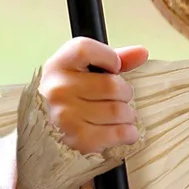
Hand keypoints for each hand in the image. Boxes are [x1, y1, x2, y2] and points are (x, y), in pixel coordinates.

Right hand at [40, 38, 149, 155]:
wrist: (46, 132)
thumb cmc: (70, 97)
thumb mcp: (84, 71)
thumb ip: (113, 58)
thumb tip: (142, 52)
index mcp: (58, 66)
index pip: (86, 49)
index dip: (109, 58)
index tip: (113, 68)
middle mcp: (58, 89)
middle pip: (113, 85)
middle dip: (124, 93)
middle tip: (118, 98)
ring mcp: (66, 116)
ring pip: (119, 110)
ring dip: (127, 115)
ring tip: (117, 116)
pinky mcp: (78, 139)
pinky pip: (120, 133)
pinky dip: (128, 133)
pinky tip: (121, 131)